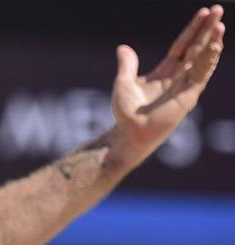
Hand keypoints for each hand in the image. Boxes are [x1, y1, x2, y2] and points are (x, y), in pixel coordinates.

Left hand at [113, 5, 224, 159]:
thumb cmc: (126, 112)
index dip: (193, 29)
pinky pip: (202, 74)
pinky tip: (215, 46)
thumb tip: (122, 48)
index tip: (204, 12)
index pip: (183, 45)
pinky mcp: (189, 95)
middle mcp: (179, 76)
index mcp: (166, 70)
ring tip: (220, 25)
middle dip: (208, 29)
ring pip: (203, 59)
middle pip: (197, 47)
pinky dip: (209, 60)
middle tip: (219, 10)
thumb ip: (127, 65)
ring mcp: (186, 85)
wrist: (129, 132)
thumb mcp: (124, 83)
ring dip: (212, 42)